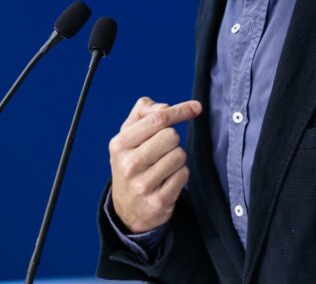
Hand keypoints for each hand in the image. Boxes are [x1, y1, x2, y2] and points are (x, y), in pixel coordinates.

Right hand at [109, 97, 201, 232]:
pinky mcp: (159, 201)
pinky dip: (180, 174)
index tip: (196, 107)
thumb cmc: (132, 163)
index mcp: (120, 144)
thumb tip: (165, 107)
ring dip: (177, 158)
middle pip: (171, 136)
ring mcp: (143, 185)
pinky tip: (167, 181)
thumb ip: (143, 112)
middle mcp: (129, 165)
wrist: (127, 209)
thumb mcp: (128, 136)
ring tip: (163, 167)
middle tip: (162, 150)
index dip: (179, 110)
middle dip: (173, 140)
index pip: (157, 119)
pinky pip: (183, 175)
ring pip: (179, 155)